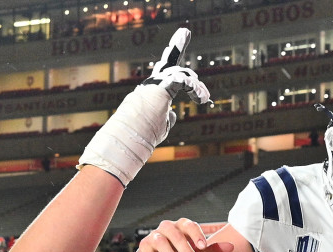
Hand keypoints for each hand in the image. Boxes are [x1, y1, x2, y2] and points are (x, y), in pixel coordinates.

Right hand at [78, 27, 210, 185]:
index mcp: (152, 92)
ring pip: (179, 72)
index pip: (164, 74)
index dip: (171, 64)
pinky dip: (193, 87)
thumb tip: (174, 114)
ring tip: (203, 97)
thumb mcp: (159, 126)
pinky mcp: (160, 89)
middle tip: (184, 31)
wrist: (129, 139)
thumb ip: (167, 118)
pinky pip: (181, 80)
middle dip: (176, 45)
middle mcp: (152, 85)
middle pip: (167, 61)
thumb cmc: (142, 137)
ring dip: (194, 84)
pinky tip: (200, 97)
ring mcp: (154, 85)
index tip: (176, 57)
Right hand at [135, 218, 234, 251]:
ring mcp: (154, 236)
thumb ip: (211, 251)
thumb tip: (231, 247)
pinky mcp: (143, 247)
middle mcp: (167, 228)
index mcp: (182, 227)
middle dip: (186, 250)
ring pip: (160, 241)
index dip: (196, 234)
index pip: (189, 225)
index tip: (203, 247)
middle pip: (175, 234)